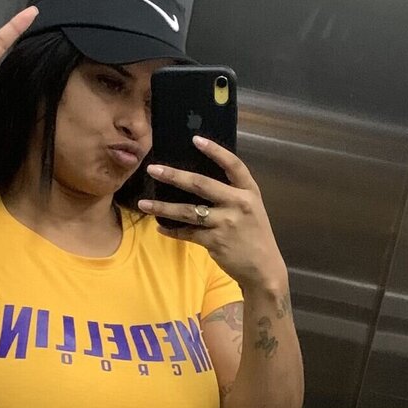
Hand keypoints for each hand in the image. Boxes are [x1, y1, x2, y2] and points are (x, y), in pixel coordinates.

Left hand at [138, 136, 287, 289]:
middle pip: (201, 184)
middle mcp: (238, 204)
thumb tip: (199, 181)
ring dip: (163, 208)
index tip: (195, 139)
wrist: (263, 268)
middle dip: (174, 176)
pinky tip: (160, 227)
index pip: (233, 165)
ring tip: (143, 204)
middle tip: (153, 169)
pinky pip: (188, 233)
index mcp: (249, 192)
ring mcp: (226, 223)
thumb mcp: (251, 208)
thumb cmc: (255, 235)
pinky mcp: (215, 242)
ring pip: (188, 211)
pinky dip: (172, 231)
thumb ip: (232, 194)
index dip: (215, 151)